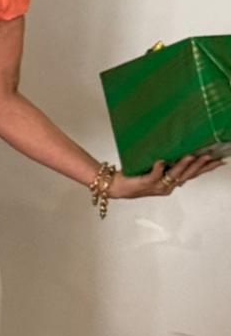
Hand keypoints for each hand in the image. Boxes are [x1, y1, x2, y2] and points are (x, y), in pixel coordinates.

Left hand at [110, 152, 224, 199]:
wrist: (117, 187)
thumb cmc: (136, 176)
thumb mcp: (155, 169)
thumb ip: (168, 164)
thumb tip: (179, 148)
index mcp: (172, 183)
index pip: (193, 175)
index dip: (207, 168)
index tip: (220, 161)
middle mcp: (167, 186)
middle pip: (187, 175)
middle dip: (199, 166)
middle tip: (210, 156)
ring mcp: (157, 185)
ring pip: (174, 175)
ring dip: (183, 165)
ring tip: (191, 156)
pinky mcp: (145, 183)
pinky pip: (153, 175)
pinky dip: (158, 168)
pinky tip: (162, 161)